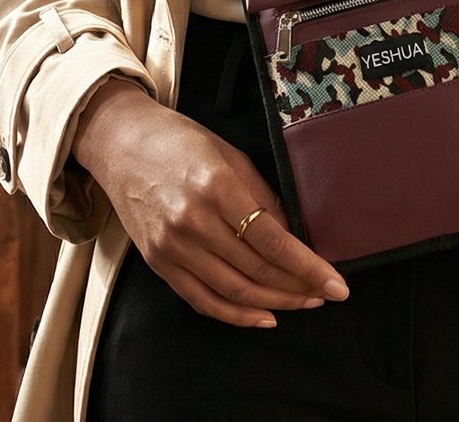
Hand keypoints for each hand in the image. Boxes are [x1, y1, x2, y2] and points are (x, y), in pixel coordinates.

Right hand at [71, 76, 349, 327]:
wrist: (120, 144)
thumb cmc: (180, 142)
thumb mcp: (231, 156)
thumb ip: (263, 198)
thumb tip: (294, 237)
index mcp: (216, 187)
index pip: (273, 240)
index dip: (309, 268)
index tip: (338, 285)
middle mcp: (192, 221)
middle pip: (256, 270)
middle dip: (298, 288)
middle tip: (325, 294)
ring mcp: (172, 246)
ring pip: (233, 291)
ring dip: (274, 303)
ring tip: (303, 303)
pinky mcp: (158, 263)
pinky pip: (202, 300)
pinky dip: (235, 315)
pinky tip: (264, 317)